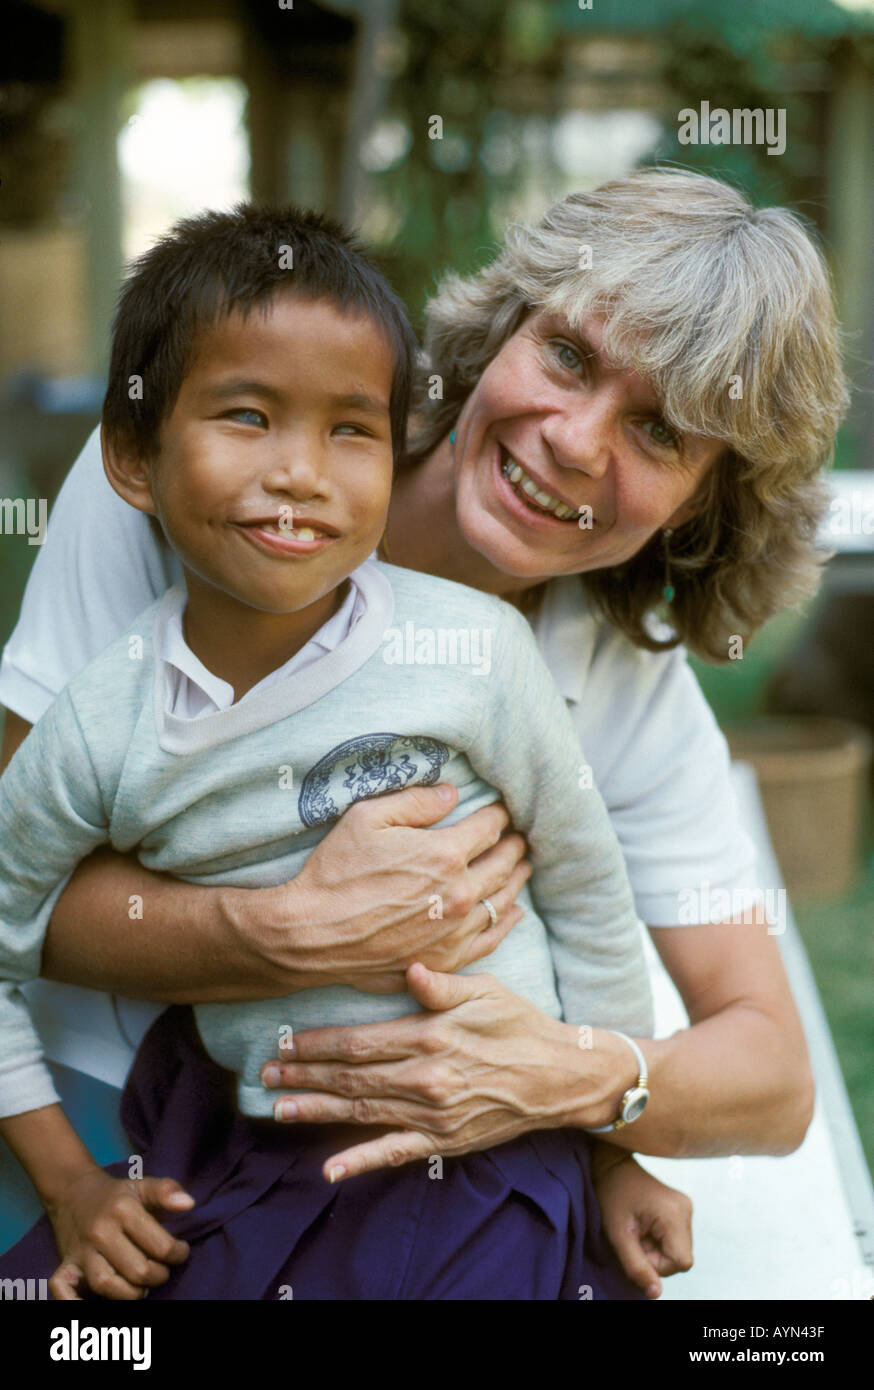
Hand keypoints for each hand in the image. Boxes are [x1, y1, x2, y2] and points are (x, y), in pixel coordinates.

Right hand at [46, 1168, 193, 1300]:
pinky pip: (62, 1290)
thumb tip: (188, 1204)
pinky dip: (74, 1304)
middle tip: (161, 1270)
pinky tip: (92, 1306)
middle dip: (158, 1276)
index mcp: (123, 1210)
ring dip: (131, 1294)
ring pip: (107, 1285)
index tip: (180, 1251)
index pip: (161, 1246)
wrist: (72, 1192)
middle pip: (137, 1271)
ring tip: (142, 1286)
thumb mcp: (143, 1185)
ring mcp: (81, 1251)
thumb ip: (167, 1191)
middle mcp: (100, 1232)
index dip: (179, 1254)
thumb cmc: (116, 1195)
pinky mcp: (65, 1265)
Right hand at [240, 785, 529, 992]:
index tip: (503, 810)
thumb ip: (415, 801)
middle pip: (503, 863)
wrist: (311, 934)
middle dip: (515, 845)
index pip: (489, 827)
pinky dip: (507, 921)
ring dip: (517, 880)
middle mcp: (460, 892)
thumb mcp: (367, 818)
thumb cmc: (334, 872)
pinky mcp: (446, 958)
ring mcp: (456, 929)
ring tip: (523, 867)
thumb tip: (452, 793)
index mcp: (445, 853)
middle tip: (520, 837)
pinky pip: (491, 938)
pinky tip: (513, 911)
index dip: (499, 815)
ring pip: (502, 899)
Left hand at [261, 963, 631, 1178]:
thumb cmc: (520, 1024)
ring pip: (363, 1113)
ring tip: (279, 1109)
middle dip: (304, 1076)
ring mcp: (434, 1114)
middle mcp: (427, 1077)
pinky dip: (360, 1162)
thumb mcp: (486, 990)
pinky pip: (396, 1153)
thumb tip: (409, 969)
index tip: (285, 1041)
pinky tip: (329, 1169)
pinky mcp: (445, 1140)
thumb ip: (442, 984)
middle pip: (351, 1079)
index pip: (360, 1042)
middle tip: (264, 1075)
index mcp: (431, 1035)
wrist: (560, 1076)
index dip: (318, 1044)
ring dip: (317, 1111)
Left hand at [592, 1150, 692, 1297]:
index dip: (658, 1265)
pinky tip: (645, 1226)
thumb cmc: (612, 1196)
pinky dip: (660, 1241)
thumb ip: (636, 1266)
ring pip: (679, 1251)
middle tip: (635, 1237)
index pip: (681, 1262)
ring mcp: (686, 1208)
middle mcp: (686, 1210)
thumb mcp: (618, 1235)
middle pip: (681, 1258)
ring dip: (657, 1250)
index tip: (638, 1248)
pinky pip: (676, 1240)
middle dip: (656, 1257)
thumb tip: (656, 1294)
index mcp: (673, 1213)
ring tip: (638, 1229)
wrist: (612, 1166)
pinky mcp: (682, 1209)